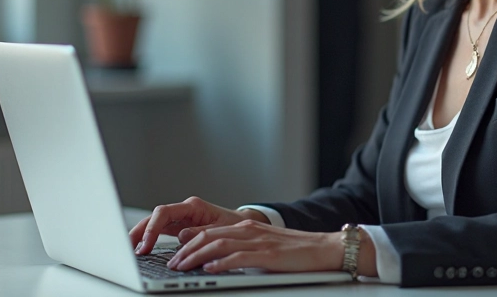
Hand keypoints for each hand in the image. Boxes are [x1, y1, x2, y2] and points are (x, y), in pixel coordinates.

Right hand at [128, 196, 268, 254]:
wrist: (243, 226)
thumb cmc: (234, 226)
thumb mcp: (220, 230)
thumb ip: (200, 232)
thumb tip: (182, 237)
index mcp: (193, 206)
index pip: (164, 212)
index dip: (152, 228)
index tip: (145, 245)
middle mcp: (184, 210)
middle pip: (155, 217)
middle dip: (140, 231)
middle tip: (129, 248)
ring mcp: (181, 218)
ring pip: (155, 223)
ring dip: (142, 235)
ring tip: (131, 249)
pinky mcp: (180, 226)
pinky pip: (161, 231)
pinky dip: (150, 238)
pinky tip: (142, 248)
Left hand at [167, 219, 343, 273]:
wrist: (324, 248)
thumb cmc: (295, 251)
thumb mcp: (263, 246)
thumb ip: (241, 249)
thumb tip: (216, 260)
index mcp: (246, 228)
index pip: (209, 231)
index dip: (188, 242)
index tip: (174, 254)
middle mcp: (248, 230)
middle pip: (208, 236)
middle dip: (185, 251)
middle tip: (172, 264)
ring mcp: (258, 242)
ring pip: (218, 244)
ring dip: (196, 256)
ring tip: (182, 267)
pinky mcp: (268, 255)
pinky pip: (239, 257)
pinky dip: (221, 262)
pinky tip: (209, 269)